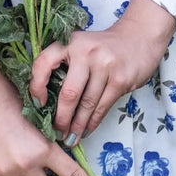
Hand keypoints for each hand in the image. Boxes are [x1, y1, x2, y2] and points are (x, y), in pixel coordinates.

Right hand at [0, 59, 88, 175]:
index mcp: (42, 149)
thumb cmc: (11, 96)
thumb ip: (48, 142)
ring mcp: (5, 172)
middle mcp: (25, 165)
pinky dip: (14, 174)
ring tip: (31, 158)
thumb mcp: (38, 119)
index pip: (70, 174)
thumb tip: (61, 155)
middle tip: (56, 170)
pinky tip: (12, 160)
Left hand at [29, 0, 175, 143]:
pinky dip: (92, 123)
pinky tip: (86, 130)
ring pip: (86, 104)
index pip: (44, 62)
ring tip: (70, 138)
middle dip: (61, 118)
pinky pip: (102, 107)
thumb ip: (65, 65)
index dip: (36, 86)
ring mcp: (105, 65)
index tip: (38, 104)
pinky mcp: (120, 79)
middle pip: (69, 93)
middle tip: (56, 132)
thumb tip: (47, 101)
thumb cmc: (103, 46)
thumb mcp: (81, 46)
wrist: (139, 37)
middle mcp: (87, 51)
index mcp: (71, 42)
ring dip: (77, 126)